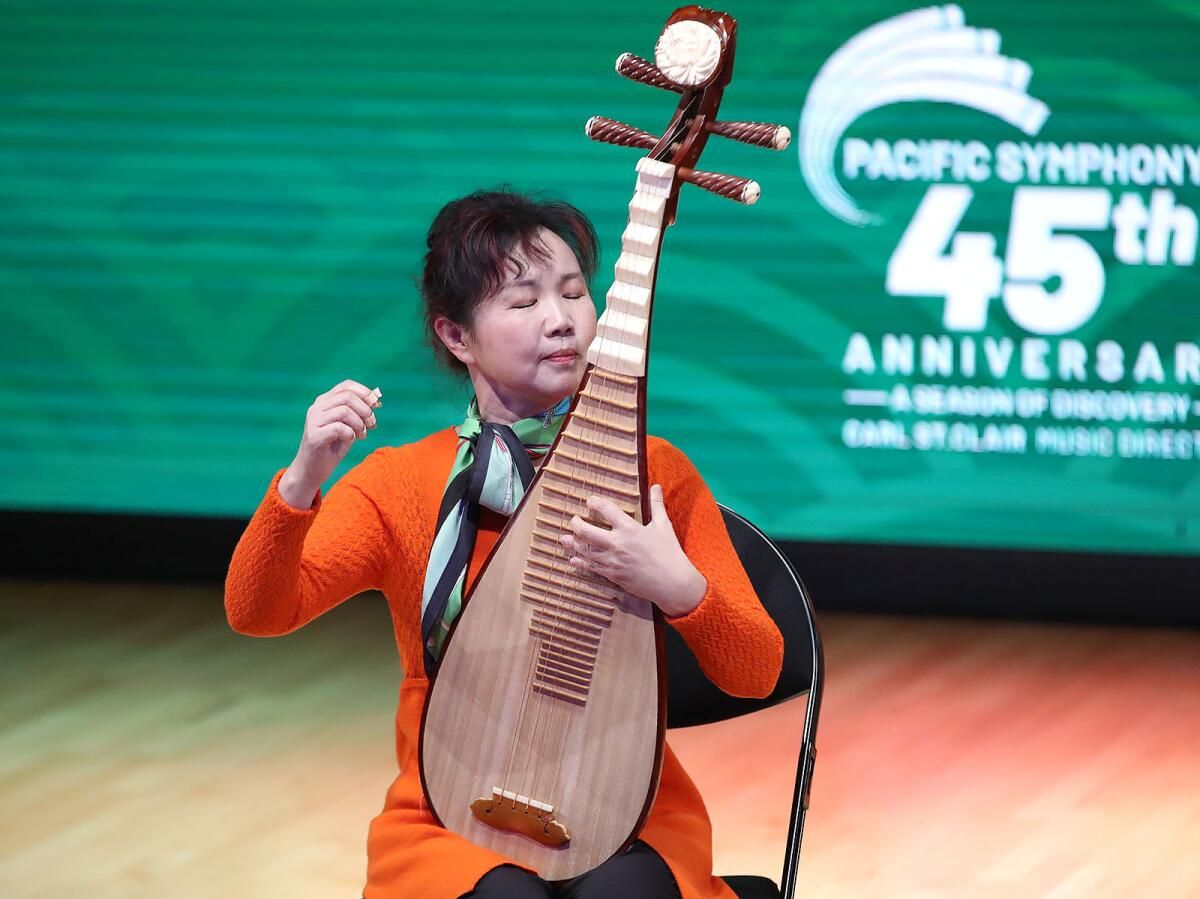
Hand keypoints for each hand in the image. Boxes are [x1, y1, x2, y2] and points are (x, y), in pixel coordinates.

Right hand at [279, 380, 381, 508]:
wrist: (312, 470)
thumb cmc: (332, 447)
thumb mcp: (349, 427)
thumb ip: (359, 413)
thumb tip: (376, 400)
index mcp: (324, 402)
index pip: (346, 386)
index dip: (365, 393)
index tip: (377, 405)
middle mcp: (316, 408)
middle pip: (347, 397)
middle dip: (365, 410)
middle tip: (371, 424)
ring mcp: (313, 421)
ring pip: (344, 410)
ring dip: (359, 423)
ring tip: (362, 434)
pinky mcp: (314, 436)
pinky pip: (339, 428)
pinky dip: (351, 434)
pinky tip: (351, 440)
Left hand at [559, 484, 706, 617]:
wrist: (672, 583)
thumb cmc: (669, 553)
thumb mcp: (663, 525)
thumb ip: (656, 504)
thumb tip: (656, 486)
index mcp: (629, 528)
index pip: (606, 510)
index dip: (595, 503)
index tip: (590, 501)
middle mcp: (617, 543)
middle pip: (586, 531)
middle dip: (576, 524)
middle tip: (573, 520)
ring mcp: (613, 561)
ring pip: (585, 550)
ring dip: (572, 544)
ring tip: (564, 539)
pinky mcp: (613, 575)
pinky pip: (591, 568)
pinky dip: (580, 563)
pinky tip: (573, 560)